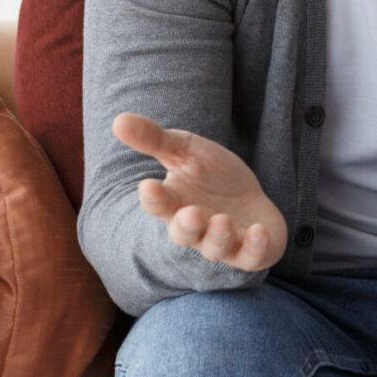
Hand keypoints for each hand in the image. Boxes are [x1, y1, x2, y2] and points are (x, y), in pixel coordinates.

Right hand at [112, 113, 286, 271]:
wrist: (248, 200)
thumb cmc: (212, 175)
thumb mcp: (185, 150)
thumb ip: (154, 139)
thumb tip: (118, 120)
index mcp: (176, 203)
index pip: (159, 204)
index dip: (153, 198)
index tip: (148, 185)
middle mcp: (196, 227)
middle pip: (184, 234)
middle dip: (187, 226)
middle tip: (192, 214)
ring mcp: (224, 242)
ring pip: (215, 248)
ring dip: (218, 237)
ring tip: (223, 221)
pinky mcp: (251, 250)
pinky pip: (252, 256)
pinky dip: (255, 248)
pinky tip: (258, 232)